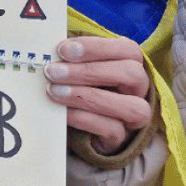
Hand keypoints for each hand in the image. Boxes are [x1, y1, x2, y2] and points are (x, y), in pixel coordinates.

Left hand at [44, 36, 152, 154]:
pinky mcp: (121, 138)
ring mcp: (134, 116)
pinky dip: (84, 118)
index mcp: (128, 64)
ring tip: (54, 91)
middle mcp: (138, 89)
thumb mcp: (72, 66)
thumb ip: (68, 57)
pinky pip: (112, 129)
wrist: (74, 125)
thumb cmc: (73, 84)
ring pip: (132, 106)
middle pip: (132, 74)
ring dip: (89, 97)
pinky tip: (62, 112)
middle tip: (53, 72)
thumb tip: (47, 48)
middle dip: (89, 71)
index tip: (62, 50)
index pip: (127, 49)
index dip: (96, 47)